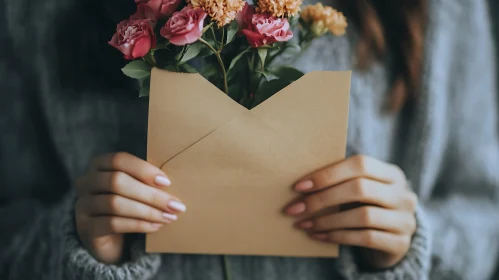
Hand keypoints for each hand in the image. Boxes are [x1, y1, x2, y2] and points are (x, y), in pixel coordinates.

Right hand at [74, 152, 186, 263]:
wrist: (108, 240)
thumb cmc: (127, 206)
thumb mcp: (135, 189)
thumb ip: (146, 181)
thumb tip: (170, 184)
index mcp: (98, 165)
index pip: (119, 160)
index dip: (143, 169)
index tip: (167, 182)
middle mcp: (86, 182)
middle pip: (117, 182)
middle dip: (150, 194)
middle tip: (174, 205)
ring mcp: (82, 205)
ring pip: (115, 204)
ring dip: (147, 211)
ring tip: (168, 217)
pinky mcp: (85, 227)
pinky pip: (112, 224)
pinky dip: (138, 225)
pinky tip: (155, 227)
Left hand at [285, 155, 416, 268]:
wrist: (392, 242)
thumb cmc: (367, 209)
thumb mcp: (360, 192)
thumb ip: (341, 182)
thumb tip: (300, 184)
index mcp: (392, 174)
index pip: (360, 164)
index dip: (328, 174)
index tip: (299, 186)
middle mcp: (403, 195)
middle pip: (359, 189)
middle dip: (322, 199)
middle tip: (295, 208)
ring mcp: (405, 220)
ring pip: (363, 216)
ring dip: (327, 220)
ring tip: (304, 224)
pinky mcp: (400, 243)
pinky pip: (366, 238)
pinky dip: (338, 237)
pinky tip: (319, 236)